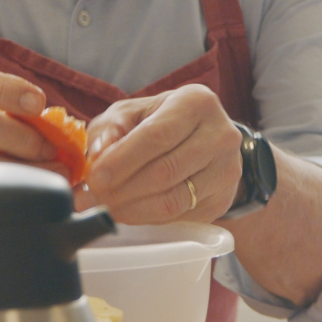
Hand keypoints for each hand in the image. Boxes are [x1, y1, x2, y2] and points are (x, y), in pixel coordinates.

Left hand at [80, 84, 240, 223]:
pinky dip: (149, 218)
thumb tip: (98, 154)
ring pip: (174, 200)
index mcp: (196, 103)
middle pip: (165, 171)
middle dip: (122, 190)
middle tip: (94, 198)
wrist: (204, 141)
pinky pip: (181, 216)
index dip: (122, 161)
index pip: (157, 136)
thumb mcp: (132, 113)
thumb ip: (110, 128)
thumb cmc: (161, 122)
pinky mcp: (224, 198)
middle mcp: (220, 134)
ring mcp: (227, 169)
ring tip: (108, 207)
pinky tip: (132, 211)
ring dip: (133, 209)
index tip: (95, 178)